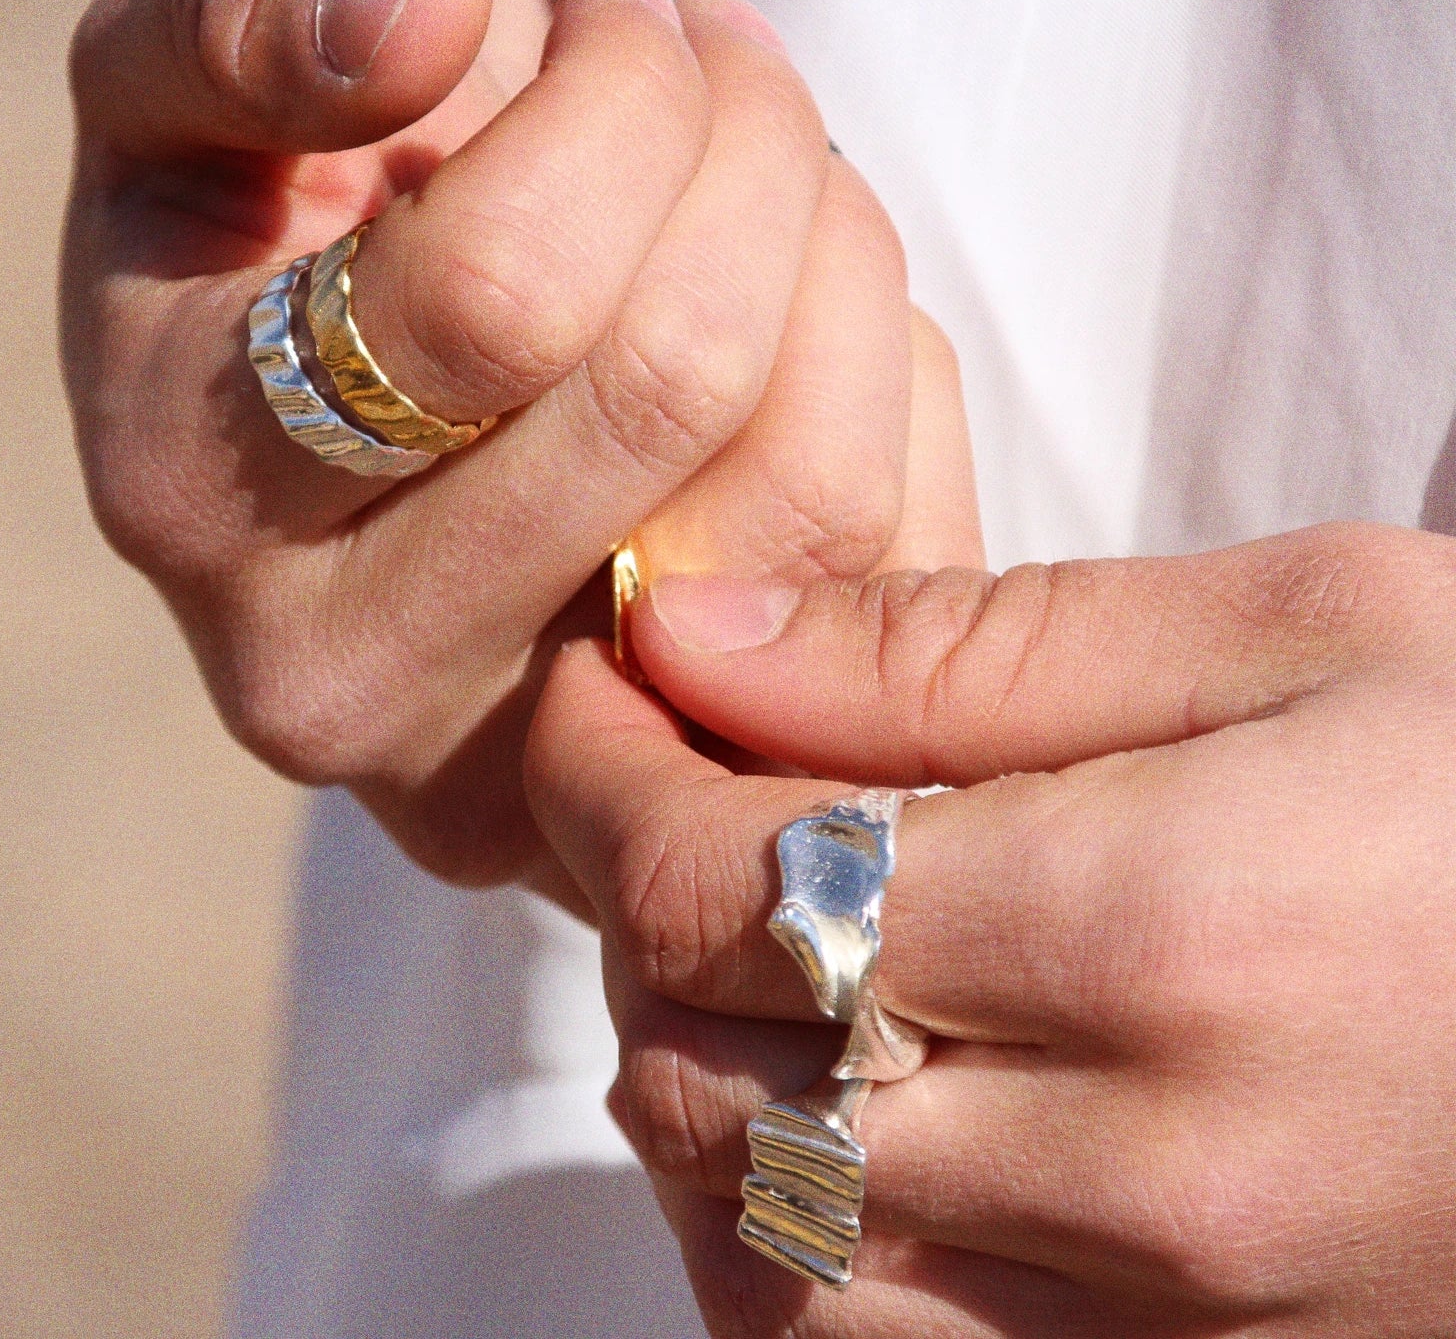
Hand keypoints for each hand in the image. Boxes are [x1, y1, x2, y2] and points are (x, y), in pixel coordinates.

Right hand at [63, 0, 977, 900]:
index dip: (619, 101)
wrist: (346, 382)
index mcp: (193, 494)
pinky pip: (896, 573)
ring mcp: (534, 769)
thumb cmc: (275, 198)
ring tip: (776, 166)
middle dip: (750, 153)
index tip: (621, 11)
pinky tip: (803, 316)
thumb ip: (240, 11)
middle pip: (669, 394)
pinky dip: (892, 396)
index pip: (500, 298)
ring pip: (810, 497)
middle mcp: (346, 675)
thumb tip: (423, 15)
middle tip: (726, 55)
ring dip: (840, 259)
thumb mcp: (180, 71)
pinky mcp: (688, 784)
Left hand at [526, 522, 1455, 1332]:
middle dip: (634, 915)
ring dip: (689, 1085)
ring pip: (756, 1250)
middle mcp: (1144, 1178)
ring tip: (750, 947)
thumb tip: (686, 634)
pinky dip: (779, 1233)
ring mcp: (1166, 1332)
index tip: (602, 691)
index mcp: (1162, 939)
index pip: (716, 888)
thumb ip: (954, 646)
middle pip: (700, 1070)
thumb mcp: (1297, 631)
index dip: (601, 776)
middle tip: (681, 788)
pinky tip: (829, 1110)